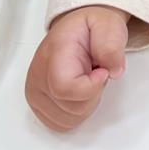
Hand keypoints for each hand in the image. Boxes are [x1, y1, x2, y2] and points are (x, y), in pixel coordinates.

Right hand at [25, 5, 128, 130]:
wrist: (78, 29)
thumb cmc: (91, 27)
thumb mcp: (108, 25)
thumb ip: (112, 46)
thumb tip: (114, 71)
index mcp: (54, 52)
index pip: (64, 87)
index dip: (90, 87)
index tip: (102, 72)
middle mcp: (38, 75)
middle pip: (71, 108)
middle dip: (93, 94)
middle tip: (95, 72)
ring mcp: (35, 92)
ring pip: (68, 120)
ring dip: (86, 104)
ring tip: (86, 80)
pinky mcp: (38, 104)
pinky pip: (61, 124)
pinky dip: (76, 113)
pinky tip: (79, 92)